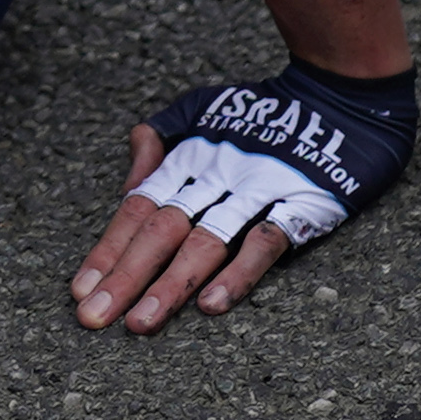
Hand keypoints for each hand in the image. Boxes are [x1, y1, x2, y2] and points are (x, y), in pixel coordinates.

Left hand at [66, 61, 418, 332]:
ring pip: (205, 241)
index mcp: (189, 156)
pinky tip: (211, 305)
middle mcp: (216, 174)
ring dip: (170, 285)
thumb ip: (164, 139)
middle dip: (124, 276)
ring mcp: (257, 190)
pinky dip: (237, 274)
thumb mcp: (204, 108)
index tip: (80, 290)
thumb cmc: (265, 110)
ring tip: (140, 322)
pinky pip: (264, 243)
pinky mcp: (299, 206)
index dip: (108, 249)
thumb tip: (133, 166)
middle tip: (93, 318)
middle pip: (160, 230)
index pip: (137, 208)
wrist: (340, 96)